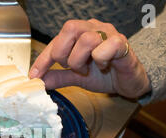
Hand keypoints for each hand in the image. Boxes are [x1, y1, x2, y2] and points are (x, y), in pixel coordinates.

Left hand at [29, 19, 150, 98]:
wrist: (131, 82)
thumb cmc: (106, 74)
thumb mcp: (77, 77)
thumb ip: (59, 76)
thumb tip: (39, 80)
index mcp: (81, 34)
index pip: (56, 40)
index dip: (43, 58)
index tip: (34, 74)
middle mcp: (94, 29)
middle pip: (70, 28)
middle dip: (64, 54)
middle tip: (71, 68)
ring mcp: (109, 34)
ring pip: (87, 39)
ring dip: (81, 60)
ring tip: (88, 69)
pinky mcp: (123, 44)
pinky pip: (107, 46)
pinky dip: (101, 59)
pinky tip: (104, 66)